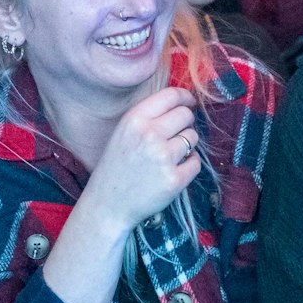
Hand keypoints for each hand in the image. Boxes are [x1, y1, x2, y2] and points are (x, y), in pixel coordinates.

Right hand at [80, 87, 201, 235]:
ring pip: (193, 138)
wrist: (107, 206)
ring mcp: (163, 158)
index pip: (171, 96)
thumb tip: (183, 103)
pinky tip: (172, 171)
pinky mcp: (174, 179)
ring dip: (186, 145)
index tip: (190, 103)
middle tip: (174, 136)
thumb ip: (149, 117)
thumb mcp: (124, 132)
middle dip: (185, 123)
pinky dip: (189, 165)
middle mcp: (149, 135)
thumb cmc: (117, 167)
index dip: (185, 98)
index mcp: (134, 119)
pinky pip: (196, 162)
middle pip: (186, 115)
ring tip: (168, 157)